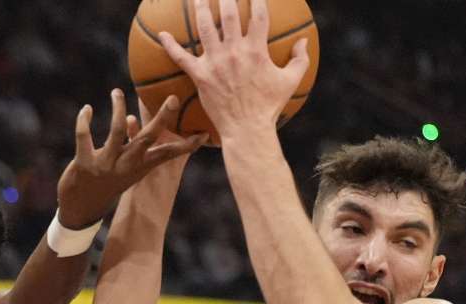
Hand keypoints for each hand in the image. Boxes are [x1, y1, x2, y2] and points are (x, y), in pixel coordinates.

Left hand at [56, 88, 205, 228]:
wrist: (83, 210)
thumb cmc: (108, 183)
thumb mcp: (126, 170)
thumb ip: (130, 146)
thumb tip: (131, 118)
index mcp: (141, 167)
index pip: (168, 155)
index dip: (186, 145)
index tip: (204, 133)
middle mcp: (126, 165)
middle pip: (148, 139)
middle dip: (162, 119)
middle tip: (172, 98)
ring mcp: (105, 164)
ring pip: (116, 131)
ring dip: (118, 107)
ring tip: (117, 92)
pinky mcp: (84, 163)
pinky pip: (84, 136)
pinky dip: (84, 120)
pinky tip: (87, 109)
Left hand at [158, 0, 309, 139]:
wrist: (247, 129)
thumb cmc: (269, 107)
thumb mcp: (290, 82)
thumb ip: (300, 59)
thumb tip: (303, 41)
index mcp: (256, 50)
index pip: (258, 15)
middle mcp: (234, 52)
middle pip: (228, 14)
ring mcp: (215, 62)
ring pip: (204, 28)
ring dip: (200, 8)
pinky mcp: (200, 76)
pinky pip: (181, 58)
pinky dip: (170, 45)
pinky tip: (162, 34)